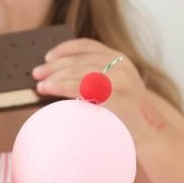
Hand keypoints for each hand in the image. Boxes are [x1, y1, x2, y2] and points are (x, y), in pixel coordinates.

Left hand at [32, 38, 152, 143]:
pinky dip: (60, 86)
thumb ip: (95, 76)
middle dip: (54, 66)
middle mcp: (121, 65)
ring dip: (54, 76)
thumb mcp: (115, 88)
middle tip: (36, 73)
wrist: (147, 137)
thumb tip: (56, 73)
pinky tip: (49, 89)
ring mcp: (119, 79)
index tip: (48, 56)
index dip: (64, 49)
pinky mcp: (114, 95)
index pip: (87, 45)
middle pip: (78, 59)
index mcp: (120, 59)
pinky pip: (79, 86)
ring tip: (39, 84)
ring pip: (77, 71)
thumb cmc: (124, 115)